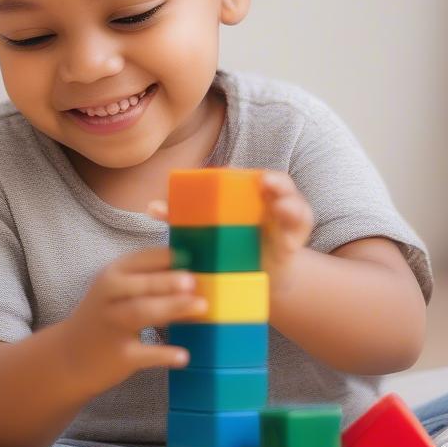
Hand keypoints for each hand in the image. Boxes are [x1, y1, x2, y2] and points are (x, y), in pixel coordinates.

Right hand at [63, 246, 205, 390]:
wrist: (69, 357)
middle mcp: (109, 298)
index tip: (196, 255)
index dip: (168, 256)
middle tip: (193, 281)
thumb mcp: (116, 291)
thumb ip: (149, 279)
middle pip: (142, 286)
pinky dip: (164, 354)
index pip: (142, 259)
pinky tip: (184, 356)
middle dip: (168, 282)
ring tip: (202, 307)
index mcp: (112, 275)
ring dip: (172, 308)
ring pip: (142, 313)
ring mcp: (112, 326)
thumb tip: (197, 273)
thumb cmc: (105, 317)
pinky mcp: (120, 356)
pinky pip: (145, 354)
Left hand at [146, 169, 313, 297]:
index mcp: (250, 194)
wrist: (251, 275)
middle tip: (265, 183)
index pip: (253, 177)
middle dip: (276, 184)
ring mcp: (286, 223)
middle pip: (280, 186)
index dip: (245, 172)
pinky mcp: (292, 244)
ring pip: (295, 209)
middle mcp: (272, 203)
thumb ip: (185, 217)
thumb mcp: (208, 229)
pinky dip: (292, 238)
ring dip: (290, 206)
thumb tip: (151, 207)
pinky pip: (296, 238)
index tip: (237, 172)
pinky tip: (287, 243)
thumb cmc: (226, 244)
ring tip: (281, 208)